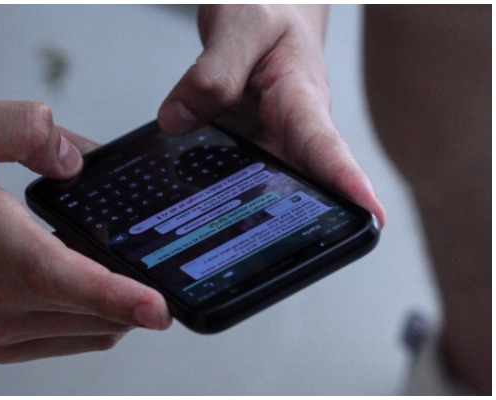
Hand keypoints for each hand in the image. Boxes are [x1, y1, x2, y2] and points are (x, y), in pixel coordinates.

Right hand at [0, 94, 170, 362]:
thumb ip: (22, 127)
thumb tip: (76, 158)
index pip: (63, 277)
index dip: (117, 295)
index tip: (159, 307)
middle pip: (86, 312)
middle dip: (133, 294)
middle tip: (156, 267)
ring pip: (80, 333)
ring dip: (115, 310)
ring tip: (127, 277)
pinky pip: (57, 344)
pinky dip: (87, 325)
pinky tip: (92, 299)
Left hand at [159, 5, 384, 225]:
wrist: (264, 4)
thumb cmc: (266, 7)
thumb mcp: (239, 26)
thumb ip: (211, 73)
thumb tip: (177, 120)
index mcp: (301, 98)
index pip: (327, 146)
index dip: (349, 184)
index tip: (370, 218)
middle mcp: (290, 128)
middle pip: (298, 184)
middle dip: (287, 223)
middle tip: (266, 257)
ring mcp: (268, 138)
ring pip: (260, 184)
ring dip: (242, 211)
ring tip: (213, 244)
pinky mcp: (245, 140)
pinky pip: (233, 169)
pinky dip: (214, 185)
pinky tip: (187, 203)